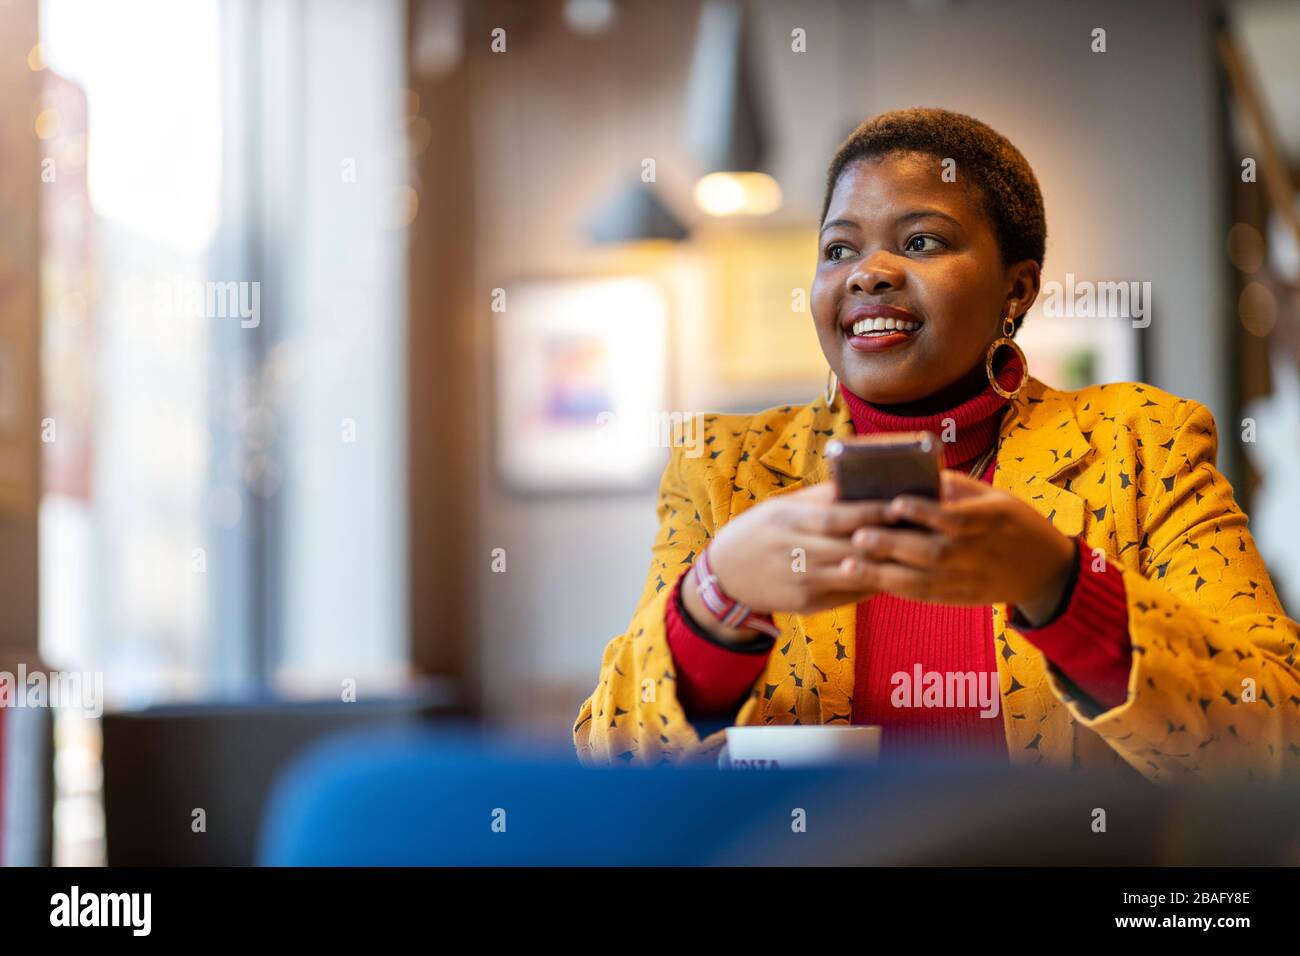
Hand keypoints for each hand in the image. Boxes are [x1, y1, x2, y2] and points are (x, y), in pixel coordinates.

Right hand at [697, 481, 895, 634]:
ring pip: (854, 574)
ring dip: (884, 565)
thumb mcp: (780, 508)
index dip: (871, 513)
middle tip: (919, 530)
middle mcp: (795, 553)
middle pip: (851, 548)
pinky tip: (889, 575)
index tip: (899, 505)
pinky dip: (870, 585)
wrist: (726, 576)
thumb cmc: (759, 532)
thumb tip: (858, 483)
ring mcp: (801, 582)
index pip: (838, 517)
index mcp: (788, 522)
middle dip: (887, 540)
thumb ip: (818, 499)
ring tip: (910, 554)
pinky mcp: (806, 606)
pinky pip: (848, 596)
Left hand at [840, 470, 1075, 618]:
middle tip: (858, 536)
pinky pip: (926, 597)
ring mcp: (970, 579)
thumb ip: (957, 488)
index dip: (925, 512)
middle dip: (892, 546)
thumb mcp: (996, 498)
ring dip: (883, 575)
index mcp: (992, 520)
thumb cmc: (1014, 523)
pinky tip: (868, 581)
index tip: (894, 503)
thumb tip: (914, 472)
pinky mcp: (962, 599)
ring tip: (849, 566)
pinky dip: (896, 590)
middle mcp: (980, 553)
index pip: (956, 518)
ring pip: (923, 581)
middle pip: (932, 552)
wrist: (1047, 571)